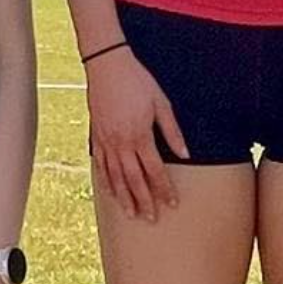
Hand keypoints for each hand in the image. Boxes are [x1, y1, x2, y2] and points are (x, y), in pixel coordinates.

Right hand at [87, 49, 189, 219]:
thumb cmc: (137, 81)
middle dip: (145, 201)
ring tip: (132, 214)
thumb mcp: (161, 103)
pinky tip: (111, 193)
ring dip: (125, 198)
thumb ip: (172, 131)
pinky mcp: (96, 136)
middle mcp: (122, 143)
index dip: (164, 189)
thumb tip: (186, 154)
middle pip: (135, 180)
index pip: (155, 170)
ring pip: (116, 177)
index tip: (172, 203)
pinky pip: (101, 165)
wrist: (106, 65)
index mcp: (140, 135)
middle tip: (152, 218)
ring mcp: (106, 141)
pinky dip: (107, 181)